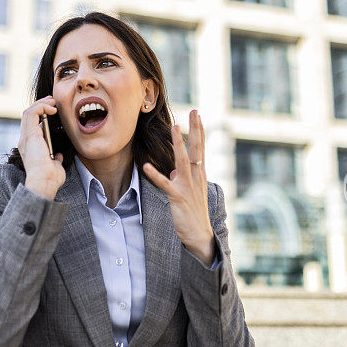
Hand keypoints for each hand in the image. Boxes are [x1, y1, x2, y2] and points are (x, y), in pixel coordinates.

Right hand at [19, 96, 64, 199]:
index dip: (41, 115)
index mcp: (30, 147)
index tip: (53, 110)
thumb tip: (57, 156)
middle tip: (52, 101)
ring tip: (53, 101)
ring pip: (28, 111)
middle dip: (40, 105)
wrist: (44, 182)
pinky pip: (31, 113)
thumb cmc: (50, 178)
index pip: (32, 126)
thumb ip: (54, 159)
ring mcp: (26, 137)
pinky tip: (52, 108)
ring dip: (41, 103)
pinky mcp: (30, 135)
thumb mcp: (54, 166)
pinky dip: (41, 107)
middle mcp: (25, 140)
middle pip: (28, 116)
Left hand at [143, 110, 214, 265]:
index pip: (200, 148)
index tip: (197, 114)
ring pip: (182, 162)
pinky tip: (146, 167)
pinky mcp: (178, 198)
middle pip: (196, 149)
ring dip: (178, 144)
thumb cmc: (194, 213)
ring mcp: (188, 187)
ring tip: (175, 128)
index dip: (199, 130)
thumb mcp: (190, 191)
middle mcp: (196, 177)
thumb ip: (182, 178)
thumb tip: (173, 169)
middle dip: (195, 129)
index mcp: (200, 174)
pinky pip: (165, 185)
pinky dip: (155, 175)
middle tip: (194, 111)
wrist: (200, 235)